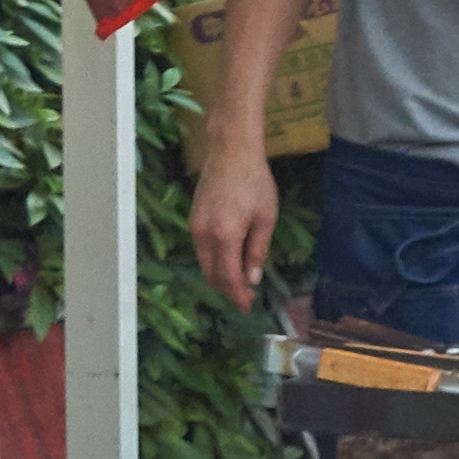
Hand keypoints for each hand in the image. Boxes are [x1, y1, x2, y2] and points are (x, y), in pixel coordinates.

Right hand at [188, 144, 282, 312]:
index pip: (228, 277)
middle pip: (212, 274)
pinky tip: (228, 261)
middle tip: (245, 298)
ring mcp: (195, 227)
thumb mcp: (265, 219)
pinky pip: (201, 250)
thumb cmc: (254, 182)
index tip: (247, 306)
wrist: (231, 152)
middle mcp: (204, 236)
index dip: (237, 295)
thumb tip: (252, 278)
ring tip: (238, 282)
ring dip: (220, 276)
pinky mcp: (193, 220)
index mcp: (225, 236)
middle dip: (228, 289)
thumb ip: (257, 251)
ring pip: (204, 263)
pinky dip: (213, 262)